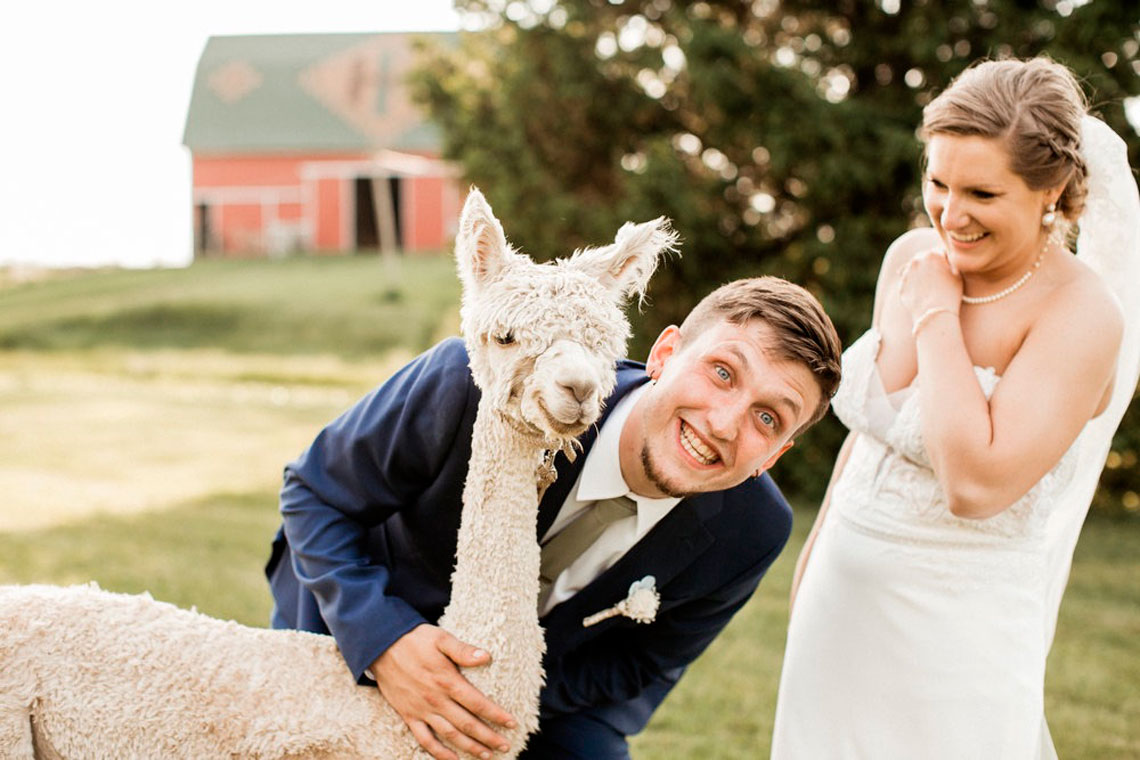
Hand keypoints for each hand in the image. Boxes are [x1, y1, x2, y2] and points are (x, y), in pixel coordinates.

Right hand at [371, 624, 516, 759]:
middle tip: (505, 745)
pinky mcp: (408, 715)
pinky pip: (425, 739)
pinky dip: (439, 753)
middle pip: (467, 724)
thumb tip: (487, 656)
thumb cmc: (414, 639)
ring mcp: (421, 710)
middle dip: (488, 737)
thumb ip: (463, 650)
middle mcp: (436, 699)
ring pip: (449, 735)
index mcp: (447, 680)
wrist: (381, 646)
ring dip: (469, 747)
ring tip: (486, 755)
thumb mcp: (441, 638)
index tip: (512, 723)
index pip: (477, 703)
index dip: (496, 715)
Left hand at [897, 248, 962, 318]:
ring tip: (930, 285)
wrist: (933, 313)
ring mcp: (906, 274)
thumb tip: (946, 258)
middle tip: (937, 273)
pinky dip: (914, 286)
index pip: (939, 252)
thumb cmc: (950, 294)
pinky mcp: (901, 286)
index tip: (947, 265)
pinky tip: (922, 293)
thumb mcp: (957, 274)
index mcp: (932, 255)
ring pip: (914, 270)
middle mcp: (916, 261)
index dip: (944, 259)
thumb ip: (950, 262)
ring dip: (920, 274)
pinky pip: (909, 284)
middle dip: (930, 264)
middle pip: (923, 259)